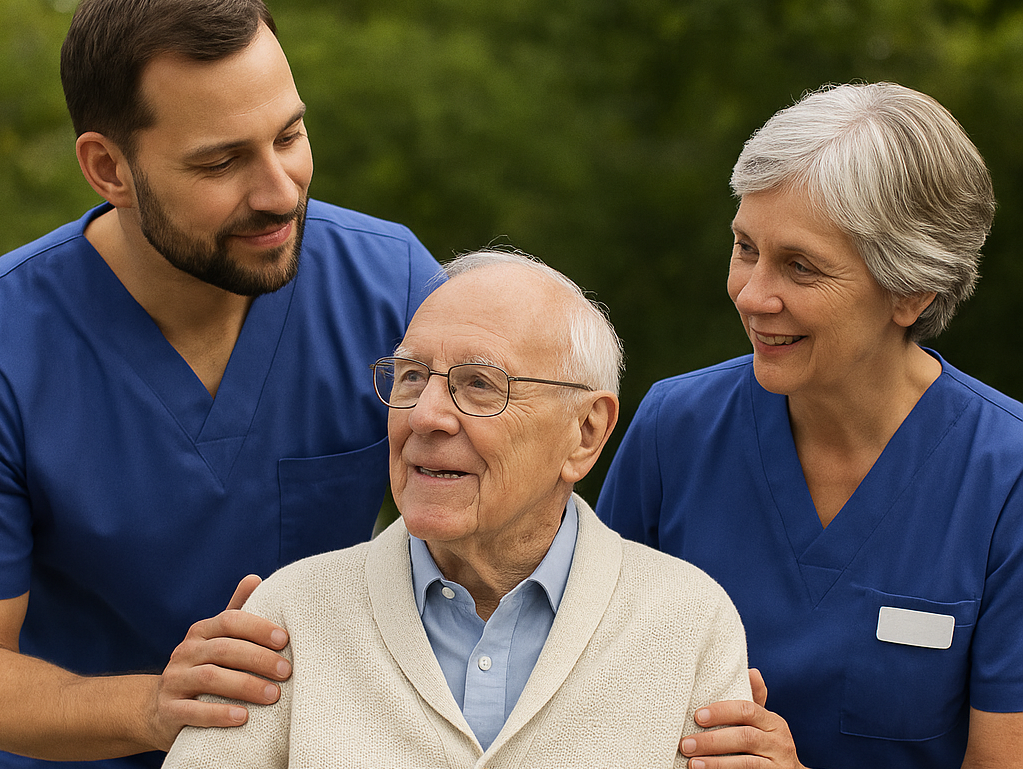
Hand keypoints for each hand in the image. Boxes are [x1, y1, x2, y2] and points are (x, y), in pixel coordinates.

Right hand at [146, 575, 291, 750]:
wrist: (160, 709)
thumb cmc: (204, 668)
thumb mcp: (218, 640)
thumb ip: (237, 611)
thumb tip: (255, 577)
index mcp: (201, 631)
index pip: (230, 621)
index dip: (258, 628)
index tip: (285, 640)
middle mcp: (184, 652)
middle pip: (224, 649)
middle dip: (259, 659)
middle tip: (287, 671)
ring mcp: (173, 681)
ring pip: (210, 678)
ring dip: (245, 686)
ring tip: (273, 695)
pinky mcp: (168, 711)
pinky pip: (193, 711)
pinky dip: (219, 714)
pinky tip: (242, 717)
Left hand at [680, 669, 804, 768]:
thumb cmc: (768, 745)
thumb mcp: (764, 723)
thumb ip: (754, 702)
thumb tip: (752, 671)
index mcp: (773, 722)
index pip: (747, 710)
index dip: (721, 712)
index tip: (697, 716)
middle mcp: (779, 742)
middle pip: (744, 737)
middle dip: (712, 741)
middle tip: (686, 744)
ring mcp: (778, 764)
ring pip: (746, 762)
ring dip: (716, 763)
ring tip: (693, 763)